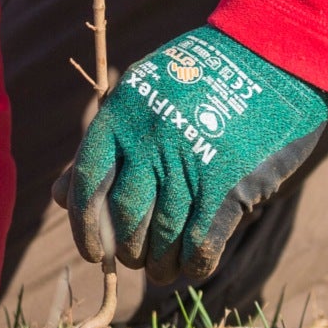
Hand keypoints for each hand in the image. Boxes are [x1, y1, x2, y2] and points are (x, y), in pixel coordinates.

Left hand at [56, 26, 327, 283]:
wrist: (268, 57)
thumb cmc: (198, 79)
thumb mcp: (140, 95)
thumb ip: (103, 146)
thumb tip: (58, 195)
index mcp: (120, 116)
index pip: (88, 184)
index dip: (86, 226)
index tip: (93, 253)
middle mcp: (149, 142)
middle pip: (126, 217)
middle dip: (127, 249)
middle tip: (134, 259)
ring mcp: (189, 163)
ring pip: (163, 236)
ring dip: (160, 263)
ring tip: (161, 270)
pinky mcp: (228, 184)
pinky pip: (202, 242)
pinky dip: (194, 263)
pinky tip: (193, 267)